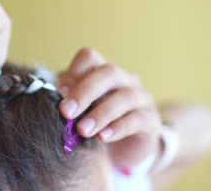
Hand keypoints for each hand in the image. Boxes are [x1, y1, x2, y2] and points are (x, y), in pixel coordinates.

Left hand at [58, 48, 160, 165]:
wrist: (124, 151)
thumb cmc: (95, 123)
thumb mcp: (79, 110)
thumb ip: (69, 98)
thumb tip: (58, 90)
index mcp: (102, 72)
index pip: (89, 58)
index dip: (74, 71)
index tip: (58, 92)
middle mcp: (124, 80)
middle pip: (109, 72)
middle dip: (85, 91)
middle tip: (66, 112)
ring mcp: (141, 98)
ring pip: (125, 96)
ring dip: (101, 113)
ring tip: (83, 130)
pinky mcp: (151, 120)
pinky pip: (137, 119)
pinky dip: (118, 127)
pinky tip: (103, 137)